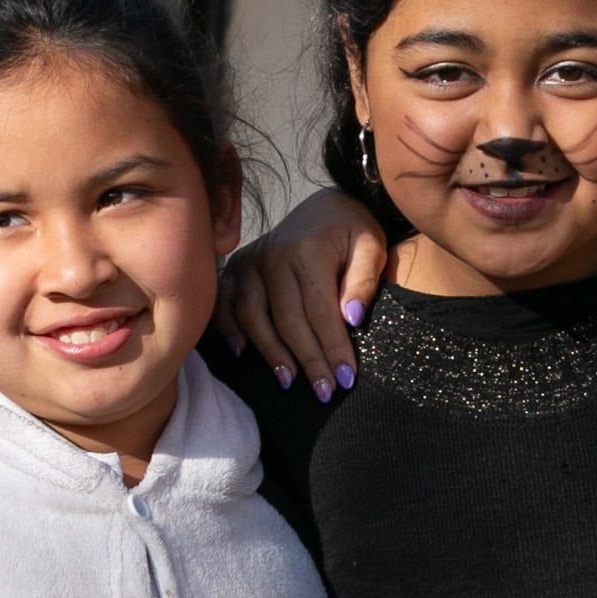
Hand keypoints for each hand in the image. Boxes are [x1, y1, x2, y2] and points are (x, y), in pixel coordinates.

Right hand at [216, 189, 386, 403]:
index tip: (346, 379)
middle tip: (323, 392)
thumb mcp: (372, 246)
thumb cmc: (351, 230)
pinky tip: (242, 353)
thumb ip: (364, 281)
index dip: (333, 349)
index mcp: (307, 251)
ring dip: (271, 353)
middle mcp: (273, 256)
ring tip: (289, 382)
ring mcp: (251, 262)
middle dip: (307, 360)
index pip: (321, 312)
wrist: (325, 205)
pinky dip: (228, 329)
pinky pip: (225, 303)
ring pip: (254, 317)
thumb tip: (352, 319)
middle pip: (287, 320)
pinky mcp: (237, 267)